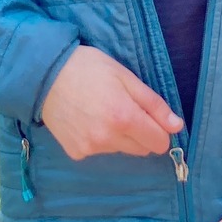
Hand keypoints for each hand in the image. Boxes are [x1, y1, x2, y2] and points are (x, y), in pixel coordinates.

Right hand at [40, 45, 183, 159]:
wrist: (44, 75)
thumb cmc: (89, 68)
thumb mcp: (126, 77)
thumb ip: (153, 104)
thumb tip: (176, 126)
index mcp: (124, 118)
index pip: (159, 143)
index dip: (160, 130)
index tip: (151, 117)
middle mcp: (108, 139)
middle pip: (141, 149)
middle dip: (140, 133)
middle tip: (124, 108)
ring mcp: (90, 149)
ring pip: (121, 150)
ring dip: (119, 136)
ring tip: (101, 110)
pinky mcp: (76, 153)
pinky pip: (100, 151)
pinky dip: (99, 139)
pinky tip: (87, 120)